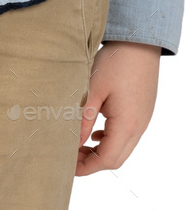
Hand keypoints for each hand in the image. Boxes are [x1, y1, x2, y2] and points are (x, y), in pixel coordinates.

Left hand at [75, 40, 161, 175]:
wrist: (140, 42)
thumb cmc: (116, 62)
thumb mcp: (92, 90)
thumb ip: (83, 120)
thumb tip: (72, 144)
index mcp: (127, 124)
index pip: (107, 159)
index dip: (86, 167)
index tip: (67, 166)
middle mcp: (139, 126)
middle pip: (116, 159)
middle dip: (92, 163)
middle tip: (70, 157)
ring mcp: (143, 119)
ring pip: (122, 148)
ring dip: (101, 151)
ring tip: (79, 145)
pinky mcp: (142, 111)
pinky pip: (128, 135)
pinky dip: (111, 140)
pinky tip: (96, 131)